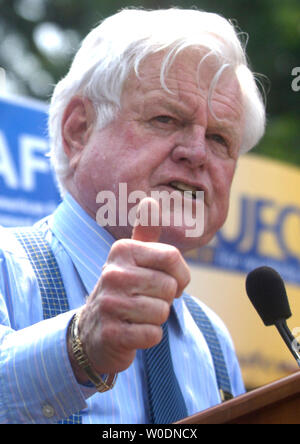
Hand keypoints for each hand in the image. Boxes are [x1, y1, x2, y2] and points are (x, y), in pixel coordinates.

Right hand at [69, 198, 190, 381]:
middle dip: (165, 299)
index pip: (172, 257)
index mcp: (122, 250)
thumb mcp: (132, 260)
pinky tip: (132, 331)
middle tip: (146, 300)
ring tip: (136, 315)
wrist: (93, 331)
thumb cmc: (124, 290)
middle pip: (169, 286)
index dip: (180, 275)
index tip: (169, 282)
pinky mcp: (111, 333)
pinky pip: (152, 335)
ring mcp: (109, 303)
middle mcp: (112, 273)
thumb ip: (145, 233)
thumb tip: (151, 201)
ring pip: (162, 312)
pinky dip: (148, 336)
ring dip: (155, 318)